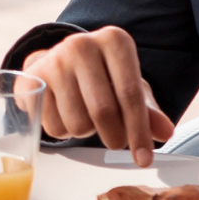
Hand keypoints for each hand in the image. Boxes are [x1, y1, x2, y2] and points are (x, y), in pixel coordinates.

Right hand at [27, 26, 175, 167]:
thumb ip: (148, 111)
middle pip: (104, 111)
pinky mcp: (33, 79)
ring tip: (86, 117)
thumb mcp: (129, 87)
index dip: (139, 132)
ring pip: (78, 123)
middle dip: (114, 137)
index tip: (144, 158)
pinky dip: (64, 132)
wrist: (56, 62)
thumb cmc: (102, 77)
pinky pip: (53, 126)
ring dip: (86, 133)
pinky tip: (66, 115)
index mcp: (114, 41)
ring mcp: (54, 60)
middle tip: (116, 141)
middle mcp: (82, 44)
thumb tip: (165, 132)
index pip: (130, 94)